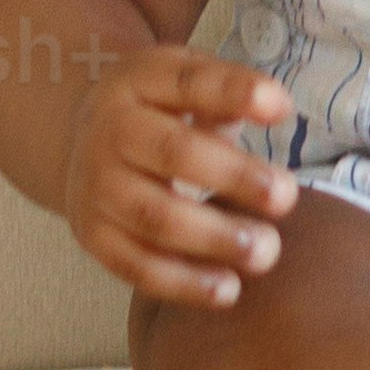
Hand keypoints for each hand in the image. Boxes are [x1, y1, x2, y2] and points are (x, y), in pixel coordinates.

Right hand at [62, 47, 297, 306]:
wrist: (83, 143)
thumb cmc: (159, 111)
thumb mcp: (185, 80)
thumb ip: (228, 90)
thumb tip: (277, 109)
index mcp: (138, 81)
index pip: (189, 82)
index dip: (235, 94)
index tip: (283, 110)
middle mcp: (110, 131)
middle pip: (173, 152)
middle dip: (233, 176)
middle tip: (286, 197)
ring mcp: (96, 186)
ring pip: (154, 216)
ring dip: (214, 238)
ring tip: (266, 251)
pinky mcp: (92, 235)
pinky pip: (135, 265)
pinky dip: (182, 282)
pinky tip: (228, 289)